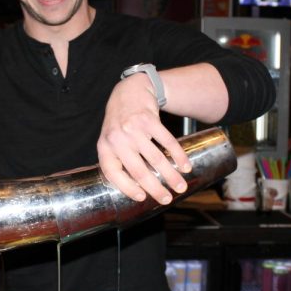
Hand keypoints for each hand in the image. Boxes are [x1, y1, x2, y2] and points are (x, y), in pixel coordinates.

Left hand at [97, 73, 190, 204]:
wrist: (130, 91)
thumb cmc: (120, 122)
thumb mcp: (110, 139)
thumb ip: (117, 159)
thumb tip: (134, 188)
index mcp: (105, 147)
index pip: (113, 173)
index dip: (127, 188)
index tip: (141, 198)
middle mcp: (117, 138)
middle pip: (138, 170)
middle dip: (156, 189)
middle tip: (167, 199)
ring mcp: (133, 128)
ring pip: (156, 158)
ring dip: (171, 175)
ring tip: (180, 186)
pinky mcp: (149, 119)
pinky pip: (167, 142)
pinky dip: (179, 156)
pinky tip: (185, 166)